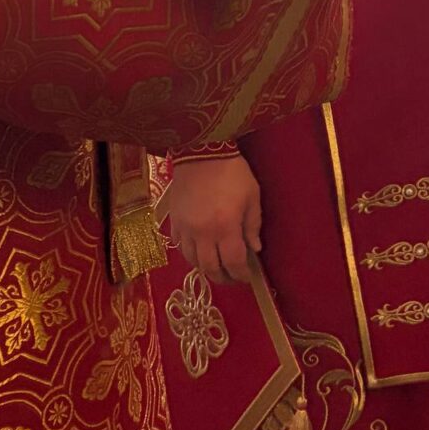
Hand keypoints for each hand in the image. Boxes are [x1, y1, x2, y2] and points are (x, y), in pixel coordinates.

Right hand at [161, 153, 262, 284]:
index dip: (241, 274)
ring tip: (217, 266)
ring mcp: (185, 228)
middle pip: (210, 268)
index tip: (247, 276)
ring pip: (193, 261)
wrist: (202, 152)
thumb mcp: (252, 196)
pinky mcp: (174, 221)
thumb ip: (253, 225)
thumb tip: (254, 249)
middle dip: (223, 277)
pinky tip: (200, 252)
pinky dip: (191, 255)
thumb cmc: (233, 173)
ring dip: (206, 268)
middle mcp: (202, 233)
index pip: (233, 262)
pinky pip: (180, 247)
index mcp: (225, 226)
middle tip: (232, 277)